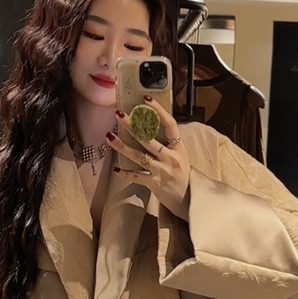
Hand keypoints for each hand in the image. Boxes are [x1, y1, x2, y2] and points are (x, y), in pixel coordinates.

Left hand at [107, 96, 190, 220]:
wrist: (188, 199)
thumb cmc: (183, 175)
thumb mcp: (181, 155)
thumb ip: (168, 143)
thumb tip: (149, 125)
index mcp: (179, 148)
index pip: (170, 124)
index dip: (158, 110)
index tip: (146, 99)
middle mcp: (170, 158)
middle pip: (148, 138)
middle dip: (132, 125)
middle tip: (119, 114)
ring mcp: (161, 171)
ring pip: (138, 156)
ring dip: (122, 146)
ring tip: (109, 136)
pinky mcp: (154, 184)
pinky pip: (137, 176)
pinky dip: (126, 174)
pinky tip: (116, 169)